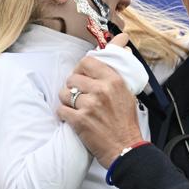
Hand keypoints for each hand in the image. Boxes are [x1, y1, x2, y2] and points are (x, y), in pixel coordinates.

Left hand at [58, 34, 143, 166]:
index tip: (83, 76)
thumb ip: (119, 67)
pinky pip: (61, 110)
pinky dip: (64, 114)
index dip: (81, 69)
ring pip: (64, 93)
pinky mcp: (79, 120)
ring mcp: (89, 105)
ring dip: (67, 101)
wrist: (126, 149)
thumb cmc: (127, 122)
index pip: (88, 61)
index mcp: (114, 80)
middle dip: (73, 87)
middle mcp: (101, 90)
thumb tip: (122, 39)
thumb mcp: (128, 91)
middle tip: (80, 96)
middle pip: (72, 77)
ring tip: (76, 108)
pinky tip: (73, 118)